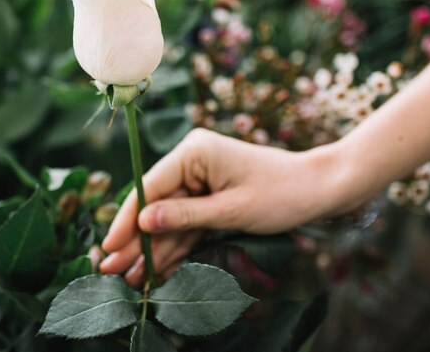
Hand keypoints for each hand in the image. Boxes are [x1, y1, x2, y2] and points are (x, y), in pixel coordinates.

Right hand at [100, 128, 345, 285]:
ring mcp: (201, 180)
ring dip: (152, 248)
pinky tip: (155, 268)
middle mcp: (192, 162)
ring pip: (169, 218)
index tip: (109, 247)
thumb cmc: (281, 194)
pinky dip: (175, 246)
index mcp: (194, 152)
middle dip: (136, 239)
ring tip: (130, 277)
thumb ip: (185, 217)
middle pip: (156, 205)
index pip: (150, 187)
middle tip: (112, 270)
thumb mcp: (230, 210)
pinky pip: (187, 223)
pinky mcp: (210, 197)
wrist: (319, 190)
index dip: (128, 220)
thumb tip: (143, 223)